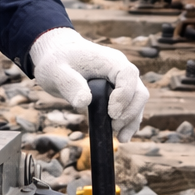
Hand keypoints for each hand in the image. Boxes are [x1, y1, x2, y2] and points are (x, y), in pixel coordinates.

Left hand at [29, 27, 148, 141]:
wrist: (56, 56)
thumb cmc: (56, 61)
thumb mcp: (55, 71)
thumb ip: (69, 84)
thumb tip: (84, 102)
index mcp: (109, 59)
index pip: (128, 74)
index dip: (124, 95)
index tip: (111, 113)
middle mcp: (120, 68)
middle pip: (139, 91)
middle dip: (130, 112)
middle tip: (114, 127)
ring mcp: (121, 80)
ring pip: (138, 101)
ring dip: (132, 120)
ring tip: (120, 137)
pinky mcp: (117, 91)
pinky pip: (130, 107)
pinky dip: (129, 122)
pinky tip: (122, 136)